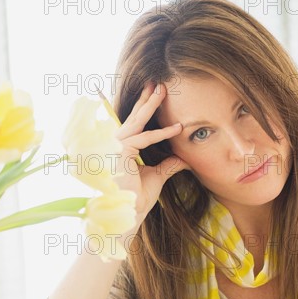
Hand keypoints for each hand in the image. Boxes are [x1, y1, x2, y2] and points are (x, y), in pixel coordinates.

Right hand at [114, 82, 188, 219]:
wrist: (129, 215)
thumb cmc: (137, 199)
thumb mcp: (157, 177)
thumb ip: (167, 165)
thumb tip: (183, 159)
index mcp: (122, 150)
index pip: (135, 126)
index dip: (147, 111)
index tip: (160, 98)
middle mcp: (115, 146)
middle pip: (133, 118)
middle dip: (146, 100)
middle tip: (159, 83)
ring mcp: (115, 148)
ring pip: (135, 122)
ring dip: (150, 105)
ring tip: (163, 89)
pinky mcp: (120, 153)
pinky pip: (143, 139)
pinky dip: (160, 134)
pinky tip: (177, 128)